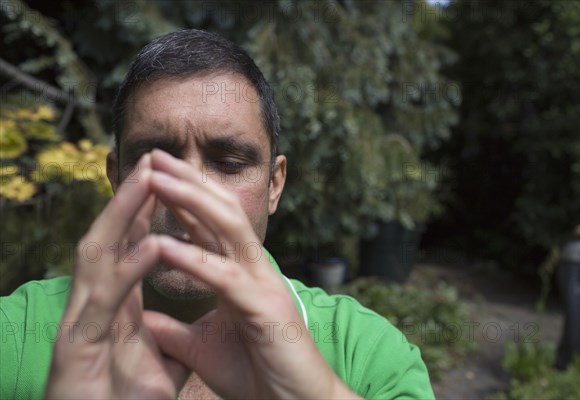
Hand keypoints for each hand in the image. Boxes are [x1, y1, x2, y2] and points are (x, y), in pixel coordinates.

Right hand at [45, 154, 186, 398]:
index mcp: (113, 310)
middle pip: (110, 240)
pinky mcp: (77, 348)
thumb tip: (189, 330)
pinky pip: (107, 300)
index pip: (126, 250)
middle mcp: (93, 307)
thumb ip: (168, 342)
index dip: (145, 214)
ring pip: (98, 256)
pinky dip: (131, 268)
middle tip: (153, 160)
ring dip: (123, 215)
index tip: (167, 181)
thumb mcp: (154, 368)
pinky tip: (154, 242)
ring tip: (147, 179)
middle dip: (131, 199)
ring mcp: (82, 324)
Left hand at [144, 149, 358, 398]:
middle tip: (155, 155)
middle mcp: (253, 269)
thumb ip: (175, 328)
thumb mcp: (202, 347)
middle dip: (188, 181)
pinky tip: (162, 243)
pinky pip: (224, 276)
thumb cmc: (256, 373)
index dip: (182, 197)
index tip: (152, 174)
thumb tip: (143, 316)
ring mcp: (262, 284)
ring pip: (228, 229)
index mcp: (240, 274)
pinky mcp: (264, 307)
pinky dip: (193, 259)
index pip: (209, 226)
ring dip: (191, 200)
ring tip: (157, 176)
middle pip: (220, 212)